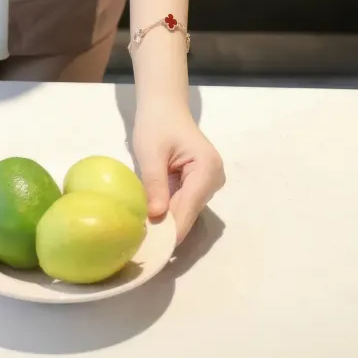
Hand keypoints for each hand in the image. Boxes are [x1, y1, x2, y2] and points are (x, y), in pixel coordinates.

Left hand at [132, 99, 224, 245]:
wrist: (163, 105)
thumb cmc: (156, 123)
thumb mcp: (150, 152)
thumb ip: (154, 183)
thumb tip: (156, 217)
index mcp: (207, 168)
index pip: (188, 208)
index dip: (171, 231)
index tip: (153, 251)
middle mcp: (214, 179)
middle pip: (188, 213)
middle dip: (167, 228)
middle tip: (142, 247)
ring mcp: (209, 183)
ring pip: (186, 211)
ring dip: (167, 222)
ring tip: (143, 237)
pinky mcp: (199, 184)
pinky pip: (183, 204)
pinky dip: (168, 211)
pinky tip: (150, 220)